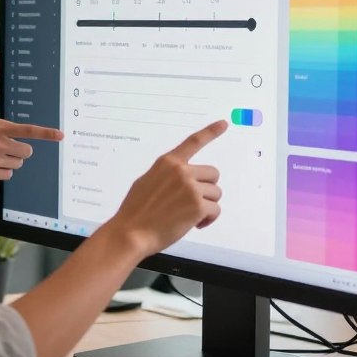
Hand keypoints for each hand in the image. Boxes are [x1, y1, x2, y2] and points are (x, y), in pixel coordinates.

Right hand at [0, 118, 62, 179]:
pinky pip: (8, 175)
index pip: (28, 130)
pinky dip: (2, 172)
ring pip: (18, 164)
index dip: (47, 133)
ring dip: (10, 162)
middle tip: (7, 150)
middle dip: (20, 152)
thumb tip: (22, 138)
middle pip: (26, 152)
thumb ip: (4, 128)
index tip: (61, 135)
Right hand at [107, 119, 226, 258]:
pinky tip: (195, 225)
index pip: (193, 142)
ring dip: (207, 205)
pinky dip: (208, 219)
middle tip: (195, 202)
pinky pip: (215, 210)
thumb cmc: (135, 211)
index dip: (211, 132)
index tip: (224, 123)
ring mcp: (191, 188)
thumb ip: (166, 176)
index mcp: (168, 163)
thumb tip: (180, 181)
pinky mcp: (198, 206)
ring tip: (191, 216)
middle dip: (206, 188)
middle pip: (212, 174)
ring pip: (215, 193)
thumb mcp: (146, 182)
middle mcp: (181, 171)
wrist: (132, 232)